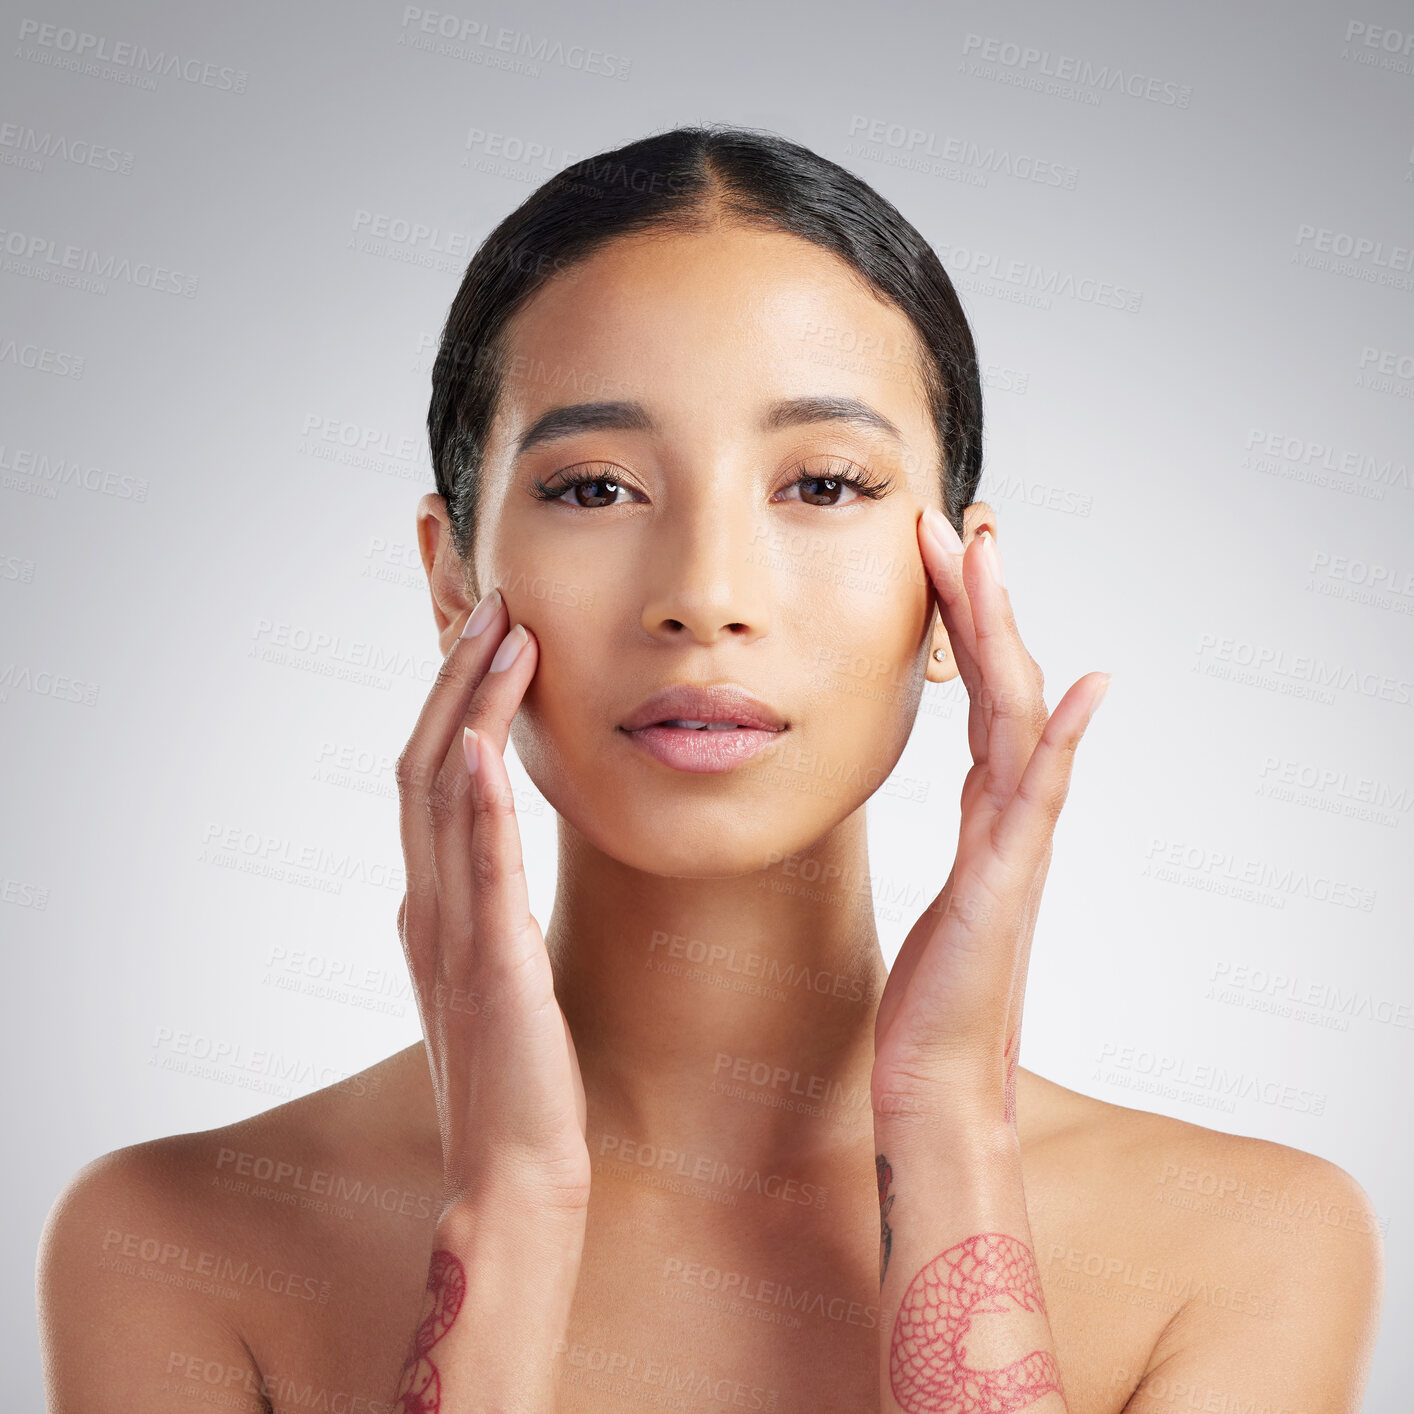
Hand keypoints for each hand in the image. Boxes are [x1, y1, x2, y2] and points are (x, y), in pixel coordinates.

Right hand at [395, 589, 589, 1220]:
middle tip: (495, 600)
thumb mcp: (494, 971)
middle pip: (423, 762)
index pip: (428, 777)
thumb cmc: (518, 1075)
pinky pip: (478, 868)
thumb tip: (501, 856)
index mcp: (431, 906)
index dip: (451, 698)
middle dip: (457, 676)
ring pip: (442, 795)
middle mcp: (427, 906)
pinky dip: (474, 799)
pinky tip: (479, 738)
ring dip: (469, 706)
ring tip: (503, 631)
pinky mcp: (491, 967)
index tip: (489, 633)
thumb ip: (487, 910)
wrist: (514, 1172)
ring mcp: (451, 934)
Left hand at [872, 511, 1109, 1129]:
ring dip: (1000, 633)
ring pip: (1016, 716)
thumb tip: (978, 789)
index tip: (931, 555)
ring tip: (985, 556)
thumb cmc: (935, 994)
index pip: (980, 693)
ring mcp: (1014, 845)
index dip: (961, 622)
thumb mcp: (945, 892)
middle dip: (977, 600)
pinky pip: (1039, 796)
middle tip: (951, 522)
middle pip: (1002, 683)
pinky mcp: (1005, 883)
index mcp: (988, 812)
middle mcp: (1010, 815)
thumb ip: (972, 834)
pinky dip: (1062, 738)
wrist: (939, 1079)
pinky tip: (1083, 687)